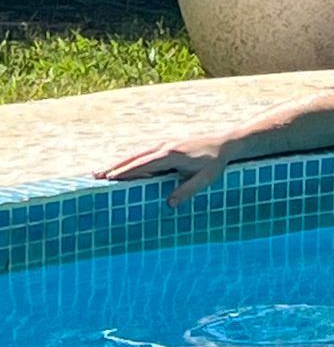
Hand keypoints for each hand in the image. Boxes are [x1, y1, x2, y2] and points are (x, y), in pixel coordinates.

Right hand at [97, 137, 229, 206]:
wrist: (226, 142)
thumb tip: (169, 204)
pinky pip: (145, 153)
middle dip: (114, 167)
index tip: (107, 178)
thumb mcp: (205, 179)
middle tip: (94, 176)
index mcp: (171, 155)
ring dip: (120, 162)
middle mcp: (164, 147)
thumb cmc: (215, 162)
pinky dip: (131, 159)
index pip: (142, 164)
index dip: (124, 171)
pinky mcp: (168, 145)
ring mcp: (165, 144)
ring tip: (102, 171)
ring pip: (137, 154)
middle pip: (134, 157)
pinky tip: (124, 166)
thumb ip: (187, 191)